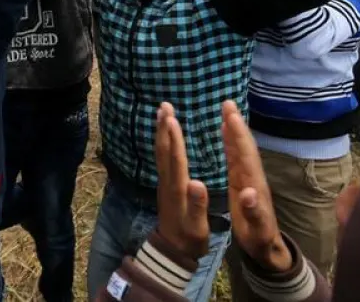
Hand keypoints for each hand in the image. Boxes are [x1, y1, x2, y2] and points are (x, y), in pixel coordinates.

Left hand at [154, 103, 210, 260]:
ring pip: (161, 154)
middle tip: (164, 106)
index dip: (174, 139)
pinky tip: (165, 136)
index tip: (171, 118)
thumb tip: (197, 182)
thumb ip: (198, 205)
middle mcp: (168, 183)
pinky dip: (164, 144)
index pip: (175, 160)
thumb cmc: (190, 240)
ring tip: (163, 114)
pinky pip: (163, 159)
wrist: (172, 253)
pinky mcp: (165, 187)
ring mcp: (165, 184)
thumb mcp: (198, 227)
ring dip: (161, 133)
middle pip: (164, 151)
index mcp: (179, 190)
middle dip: (164, 128)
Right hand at [221, 101, 292, 272]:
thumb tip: (248, 193)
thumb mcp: (256, 230)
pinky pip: (237, 157)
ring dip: (235, 129)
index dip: (238, 135)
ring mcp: (249, 179)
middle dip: (237, 125)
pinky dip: (232, 142)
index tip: (230, 115)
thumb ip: (253, 212)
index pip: (245, 155)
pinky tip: (226, 133)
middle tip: (228, 103)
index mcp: (253, 185)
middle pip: (245, 146)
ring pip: (242, 149)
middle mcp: (253, 177)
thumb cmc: (259, 240)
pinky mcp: (244, 182)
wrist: (268, 248)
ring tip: (227, 110)